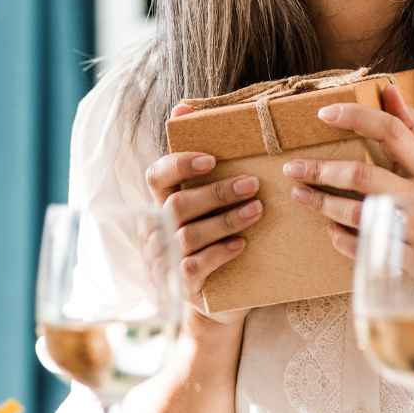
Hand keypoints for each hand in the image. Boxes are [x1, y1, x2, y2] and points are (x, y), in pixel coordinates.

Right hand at [145, 104, 262, 337]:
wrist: (219, 304)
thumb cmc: (216, 241)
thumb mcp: (209, 205)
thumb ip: (202, 166)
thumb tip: (187, 109)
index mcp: (161, 204)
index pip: (156, 175)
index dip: (179, 163)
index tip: (211, 159)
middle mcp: (157, 230)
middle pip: (176, 204)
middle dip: (216, 192)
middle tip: (253, 184)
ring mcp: (166, 259)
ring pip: (187, 235)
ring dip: (225, 220)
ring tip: (257, 211)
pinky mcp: (181, 286)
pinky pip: (194, 266)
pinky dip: (219, 253)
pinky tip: (242, 245)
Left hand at [283, 84, 413, 285]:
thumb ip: (413, 131)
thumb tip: (390, 91)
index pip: (392, 131)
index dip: (357, 118)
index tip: (323, 113)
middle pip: (363, 175)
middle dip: (322, 170)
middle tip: (292, 167)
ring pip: (357, 213)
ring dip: (322, 204)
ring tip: (299, 194)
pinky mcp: (407, 259)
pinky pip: (363, 247)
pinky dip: (341, 238)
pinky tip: (328, 228)